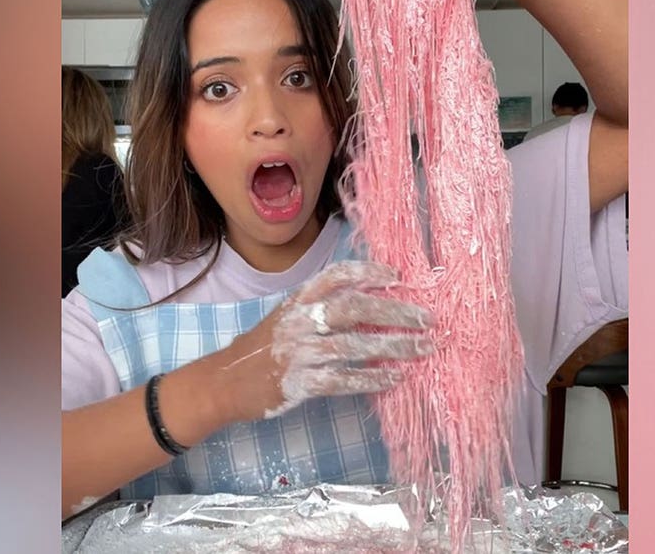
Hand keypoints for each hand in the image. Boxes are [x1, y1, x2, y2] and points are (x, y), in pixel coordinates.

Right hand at [220, 260, 434, 419]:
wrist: (226, 382)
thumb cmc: (266, 347)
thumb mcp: (288, 315)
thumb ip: (323, 305)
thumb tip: (375, 297)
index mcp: (298, 299)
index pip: (337, 276)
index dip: (369, 272)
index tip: (398, 275)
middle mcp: (299, 320)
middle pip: (355, 308)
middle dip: (396, 312)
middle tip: (428, 318)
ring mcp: (299, 352)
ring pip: (356, 345)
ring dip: (395, 347)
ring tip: (424, 348)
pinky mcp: (300, 383)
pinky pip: (344, 379)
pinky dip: (373, 378)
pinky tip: (396, 378)